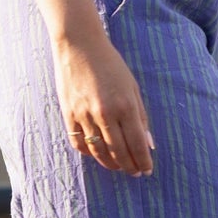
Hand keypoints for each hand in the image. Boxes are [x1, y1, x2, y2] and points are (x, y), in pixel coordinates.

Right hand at [53, 28, 154, 175]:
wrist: (79, 46)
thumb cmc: (110, 64)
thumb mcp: (132, 87)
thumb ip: (141, 116)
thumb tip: (148, 143)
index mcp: (125, 106)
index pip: (137, 144)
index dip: (143, 161)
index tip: (147, 170)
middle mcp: (105, 114)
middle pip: (119, 152)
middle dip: (129, 166)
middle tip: (135, 172)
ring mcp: (84, 116)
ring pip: (98, 152)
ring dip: (111, 164)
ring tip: (119, 166)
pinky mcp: (68, 115)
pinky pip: (79, 143)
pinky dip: (89, 153)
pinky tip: (98, 154)